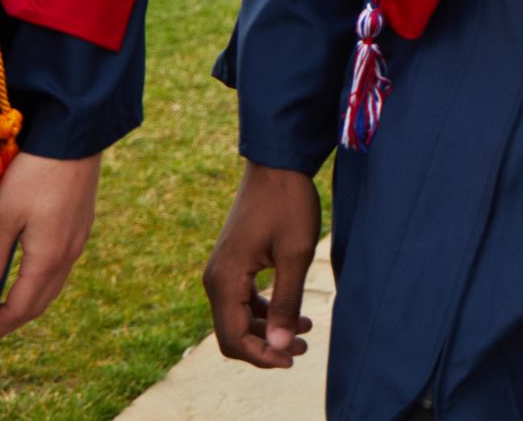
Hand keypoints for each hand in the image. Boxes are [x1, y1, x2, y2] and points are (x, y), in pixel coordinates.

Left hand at [0, 150, 100, 344]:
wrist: (75, 137)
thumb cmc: (34, 173)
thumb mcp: (4, 215)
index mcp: (48, 258)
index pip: (19, 309)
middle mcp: (68, 255)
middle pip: (39, 304)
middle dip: (10, 321)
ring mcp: (78, 241)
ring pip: (52, 288)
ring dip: (26, 304)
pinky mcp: (81, 226)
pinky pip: (60, 269)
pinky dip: (39, 284)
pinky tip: (24, 276)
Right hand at [203, 161, 324, 368]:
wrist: (277, 163)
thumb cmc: (288, 203)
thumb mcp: (295, 254)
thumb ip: (287, 301)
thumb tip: (280, 345)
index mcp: (225, 279)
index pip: (233, 337)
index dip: (261, 356)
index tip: (292, 360)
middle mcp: (216, 278)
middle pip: (231, 332)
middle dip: (264, 347)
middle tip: (303, 349)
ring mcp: (222, 270)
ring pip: (237, 318)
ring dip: (267, 330)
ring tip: (306, 332)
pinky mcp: (233, 262)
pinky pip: (242, 300)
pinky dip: (264, 312)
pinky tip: (295, 313)